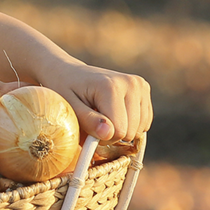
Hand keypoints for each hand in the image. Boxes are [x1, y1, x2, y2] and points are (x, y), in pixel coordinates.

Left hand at [36, 62, 152, 143]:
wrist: (69, 72)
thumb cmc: (65, 90)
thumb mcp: (70, 107)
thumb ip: (88, 121)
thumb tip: (109, 134)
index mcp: (111, 86)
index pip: (119, 131)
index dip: (102, 137)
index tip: (88, 127)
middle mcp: (131, 83)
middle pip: (131, 132)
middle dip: (112, 134)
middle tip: (94, 122)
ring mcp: (140, 85)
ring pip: (139, 130)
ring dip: (121, 130)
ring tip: (103, 115)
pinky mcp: (144, 89)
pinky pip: (144, 123)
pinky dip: (130, 125)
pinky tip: (114, 113)